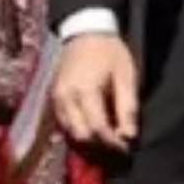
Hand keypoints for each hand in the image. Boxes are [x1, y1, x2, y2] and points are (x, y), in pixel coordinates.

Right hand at [49, 32, 141, 151]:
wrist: (85, 32)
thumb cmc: (110, 52)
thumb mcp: (126, 76)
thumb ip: (127, 108)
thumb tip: (129, 137)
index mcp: (85, 91)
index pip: (98, 129)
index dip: (113, 144)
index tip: (127, 150)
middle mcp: (66, 98)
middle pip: (81, 136)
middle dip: (101, 148)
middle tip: (119, 151)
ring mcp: (56, 99)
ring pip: (70, 134)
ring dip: (89, 143)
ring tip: (108, 144)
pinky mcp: (53, 99)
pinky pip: (64, 125)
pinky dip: (79, 133)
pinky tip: (94, 133)